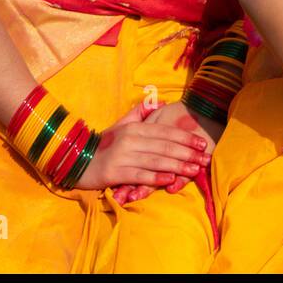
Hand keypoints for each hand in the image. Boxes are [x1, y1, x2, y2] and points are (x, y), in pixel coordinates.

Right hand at [76, 102, 210, 193]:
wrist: (76, 159)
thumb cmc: (105, 143)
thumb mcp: (122, 124)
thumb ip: (141, 113)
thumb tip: (161, 103)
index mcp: (135, 127)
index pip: (166, 131)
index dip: (186, 137)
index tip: (202, 143)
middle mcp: (130, 139)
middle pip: (165, 146)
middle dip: (188, 153)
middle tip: (206, 158)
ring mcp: (123, 156)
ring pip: (156, 160)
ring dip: (178, 165)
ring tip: (195, 170)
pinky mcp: (115, 172)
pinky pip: (140, 175)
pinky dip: (156, 177)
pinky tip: (171, 180)